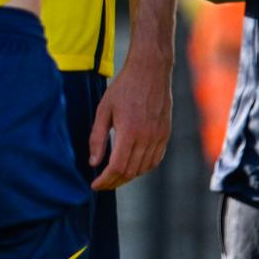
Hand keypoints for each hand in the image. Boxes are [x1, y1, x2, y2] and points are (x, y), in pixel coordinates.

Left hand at [89, 51, 172, 189]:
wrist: (151, 72)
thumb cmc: (123, 88)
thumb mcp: (103, 110)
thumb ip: (97, 138)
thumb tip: (93, 163)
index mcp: (129, 132)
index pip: (117, 167)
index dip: (105, 180)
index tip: (94, 185)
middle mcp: (147, 138)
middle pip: (131, 172)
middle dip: (114, 182)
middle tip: (101, 183)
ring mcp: (159, 137)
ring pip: (143, 168)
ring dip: (128, 176)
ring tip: (113, 176)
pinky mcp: (165, 135)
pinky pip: (155, 160)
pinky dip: (142, 168)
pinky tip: (131, 166)